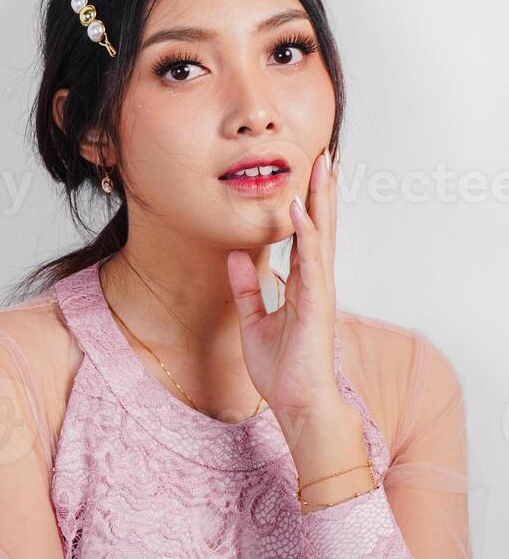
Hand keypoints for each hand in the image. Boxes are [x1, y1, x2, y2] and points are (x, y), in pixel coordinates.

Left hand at [226, 146, 340, 416]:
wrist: (297, 405)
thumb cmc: (283, 369)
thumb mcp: (253, 321)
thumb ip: (246, 288)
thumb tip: (235, 255)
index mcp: (304, 284)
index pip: (307, 235)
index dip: (308, 203)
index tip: (308, 172)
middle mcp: (317, 282)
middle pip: (321, 226)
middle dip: (322, 189)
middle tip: (324, 153)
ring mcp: (320, 291)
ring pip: (323, 235)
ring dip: (321, 199)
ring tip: (322, 165)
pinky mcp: (317, 305)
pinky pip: (311, 262)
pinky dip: (306, 234)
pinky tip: (298, 210)